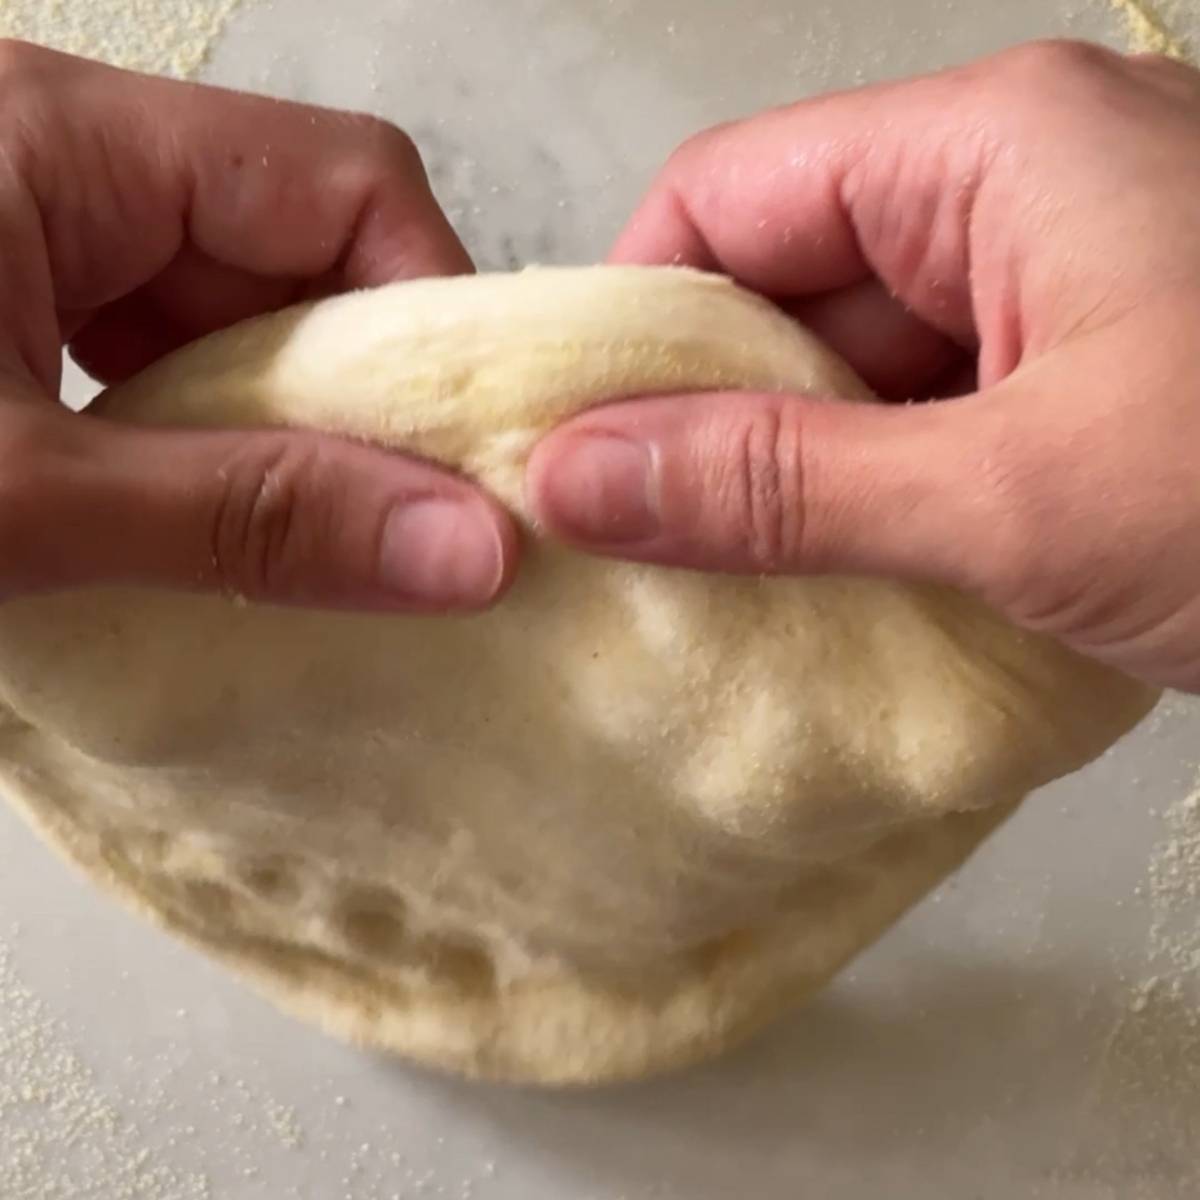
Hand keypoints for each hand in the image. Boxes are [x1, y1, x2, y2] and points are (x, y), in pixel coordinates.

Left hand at [0, 42, 515, 609]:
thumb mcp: (23, 497)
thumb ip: (244, 518)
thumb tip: (473, 553)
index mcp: (67, 140)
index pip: (345, 183)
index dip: (437, 314)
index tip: (477, 454)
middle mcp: (71, 162)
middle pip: (303, 254)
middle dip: (368, 393)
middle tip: (416, 522)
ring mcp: (41, 236)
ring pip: (241, 318)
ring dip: (294, 430)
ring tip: (331, 535)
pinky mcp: (19, 310)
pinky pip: (169, 358)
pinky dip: (217, 442)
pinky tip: (232, 518)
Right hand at [530, 41, 1199, 690]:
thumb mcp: (1013, 496)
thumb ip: (781, 487)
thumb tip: (574, 481)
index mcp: (993, 148)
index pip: (726, 196)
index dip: (630, 318)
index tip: (571, 447)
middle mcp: (1016, 191)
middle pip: (784, 281)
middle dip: (703, 410)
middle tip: (630, 540)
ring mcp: (1056, 288)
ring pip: (853, 363)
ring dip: (786, 468)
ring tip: (716, 580)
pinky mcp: (1086, 374)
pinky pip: (926, 416)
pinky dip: (870, 495)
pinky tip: (831, 579)